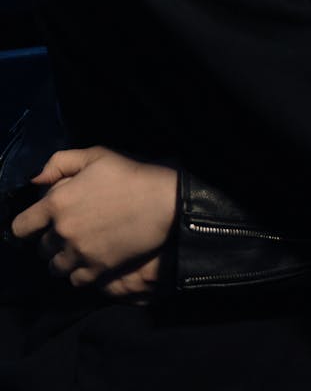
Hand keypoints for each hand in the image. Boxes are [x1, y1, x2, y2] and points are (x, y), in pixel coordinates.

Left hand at [11, 146, 177, 293]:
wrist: (163, 202)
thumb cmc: (129, 174)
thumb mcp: (95, 155)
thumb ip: (59, 162)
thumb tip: (36, 180)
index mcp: (57, 202)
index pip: (21, 226)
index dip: (28, 224)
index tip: (40, 222)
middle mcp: (62, 232)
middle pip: (41, 248)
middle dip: (51, 239)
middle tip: (70, 229)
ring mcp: (79, 254)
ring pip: (54, 268)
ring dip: (62, 259)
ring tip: (78, 248)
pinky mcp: (96, 270)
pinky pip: (75, 281)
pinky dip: (79, 273)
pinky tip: (90, 260)